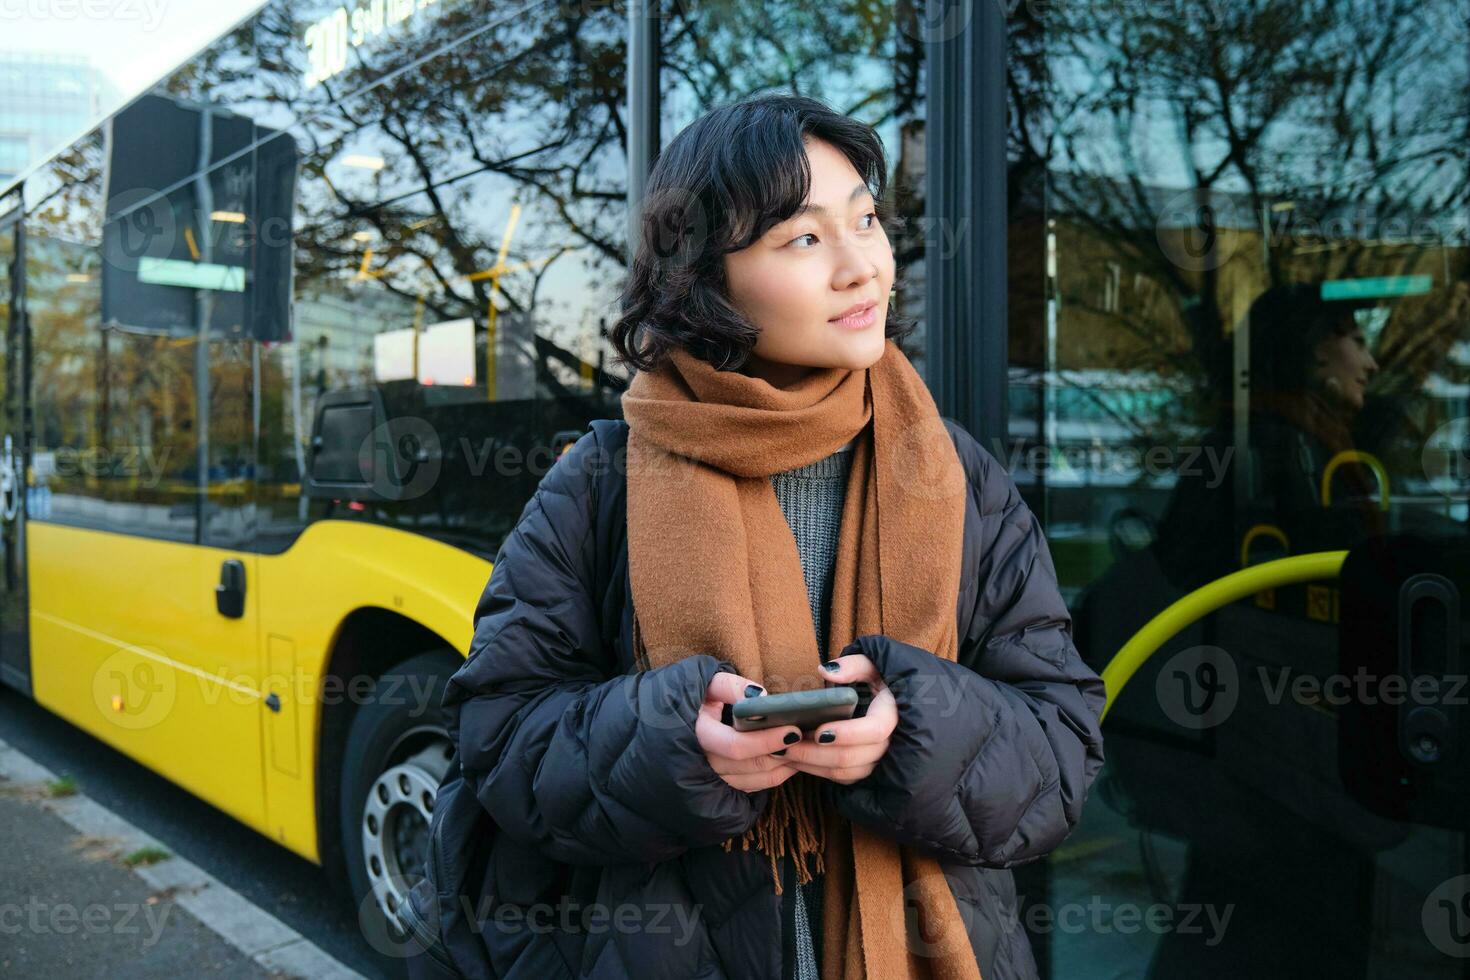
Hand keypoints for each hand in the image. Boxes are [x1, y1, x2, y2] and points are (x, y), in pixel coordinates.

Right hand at [695, 671, 802, 792]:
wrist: (678, 721)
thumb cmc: (697, 699)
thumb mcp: (707, 684)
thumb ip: (730, 687)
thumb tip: (758, 696)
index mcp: (699, 735)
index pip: (735, 746)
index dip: (766, 741)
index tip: (793, 730)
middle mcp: (705, 762)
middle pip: (750, 765)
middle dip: (782, 754)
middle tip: (807, 740)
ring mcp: (714, 777)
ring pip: (755, 779)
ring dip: (782, 766)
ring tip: (804, 748)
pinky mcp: (724, 783)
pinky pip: (754, 786)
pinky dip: (775, 775)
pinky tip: (791, 759)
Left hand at [780, 653, 896, 784]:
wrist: (889, 699)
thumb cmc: (877, 679)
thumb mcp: (871, 664)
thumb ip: (852, 665)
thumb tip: (827, 671)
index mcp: (892, 714)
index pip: (875, 730)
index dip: (848, 733)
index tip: (818, 731)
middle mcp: (890, 742)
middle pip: (853, 757)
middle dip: (817, 753)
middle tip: (787, 745)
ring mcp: (878, 759)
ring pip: (845, 771)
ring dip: (813, 765)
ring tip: (785, 753)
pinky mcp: (864, 767)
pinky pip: (841, 776)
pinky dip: (818, 771)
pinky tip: (796, 759)